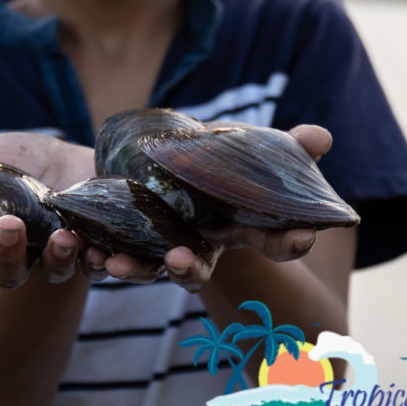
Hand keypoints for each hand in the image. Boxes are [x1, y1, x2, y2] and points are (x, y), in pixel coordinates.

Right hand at [0, 133, 96, 287]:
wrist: (88, 160)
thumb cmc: (29, 163)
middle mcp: (24, 251)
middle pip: (7, 270)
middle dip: (5, 252)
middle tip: (6, 226)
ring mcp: (62, 253)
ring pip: (56, 271)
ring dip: (57, 259)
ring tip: (63, 238)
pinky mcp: (100, 248)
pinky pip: (102, 266)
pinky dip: (104, 263)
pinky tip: (105, 252)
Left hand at [100, 124, 333, 291]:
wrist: (166, 162)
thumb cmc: (222, 163)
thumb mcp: (253, 150)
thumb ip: (288, 147)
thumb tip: (322, 136)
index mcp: (238, 229)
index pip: (272, 242)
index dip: (290, 241)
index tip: (302, 237)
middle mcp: (200, 246)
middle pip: (197, 269)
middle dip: (188, 268)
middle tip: (179, 260)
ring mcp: (161, 246)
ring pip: (148, 269)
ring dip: (134, 269)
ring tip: (117, 262)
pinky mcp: (125, 238)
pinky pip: (110, 254)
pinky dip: (95, 255)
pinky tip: (84, 249)